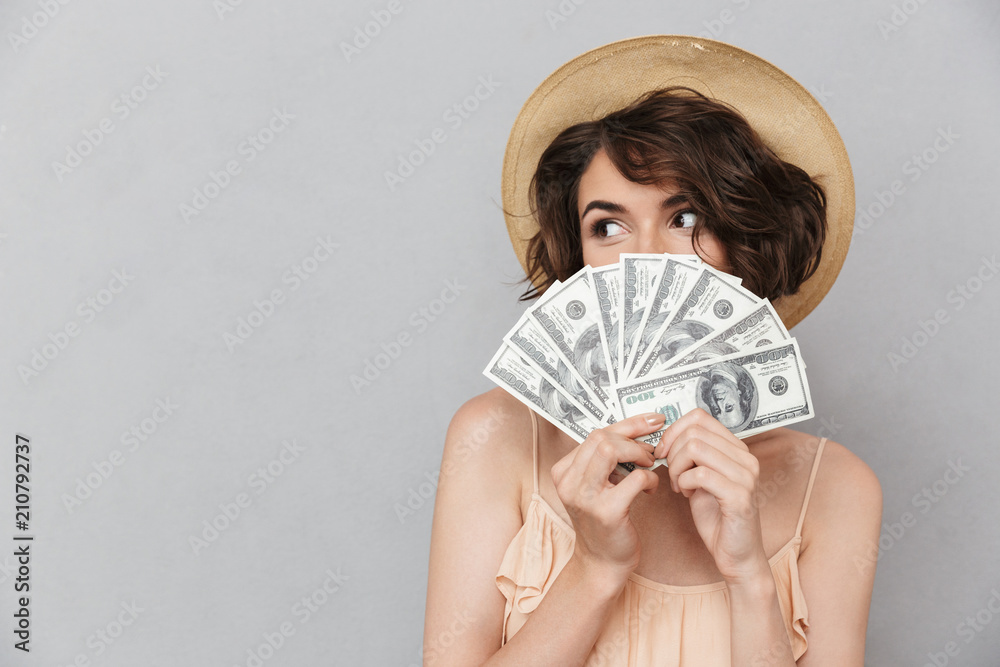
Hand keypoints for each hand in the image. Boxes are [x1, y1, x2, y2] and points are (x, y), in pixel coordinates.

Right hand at [550, 413, 664, 580]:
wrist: (602, 563)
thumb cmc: (605, 521)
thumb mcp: (598, 485)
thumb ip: (608, 460)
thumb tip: (640, 431)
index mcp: (564, 471)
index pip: (595, 433)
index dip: (628, 424)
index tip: (652, 419)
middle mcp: (568, 482)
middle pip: (601, 438)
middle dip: (633, 439)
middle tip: (651, 451)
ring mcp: (584, 497)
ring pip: (610, 451)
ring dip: (638, 454)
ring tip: (650, 465)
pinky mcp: (606, 513)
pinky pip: (634, 479)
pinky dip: (649, 479)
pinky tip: (650, 489)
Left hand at [653, 409, 768, 583]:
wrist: (737, 555)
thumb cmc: (718, 517)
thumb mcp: (701, 477)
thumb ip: (692, 455)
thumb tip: (668, 436)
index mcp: (737, 449)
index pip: (700, 417)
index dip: (673, 430)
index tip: (663, 450)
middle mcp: (746, 458)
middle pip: (694, 431)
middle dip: (672, 451)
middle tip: (670, 473)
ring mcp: (746, 476)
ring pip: (696, 447)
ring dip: (677, 467)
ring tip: (678, 485)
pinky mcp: (740, 496)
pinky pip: (700, 474)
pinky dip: (683, 482)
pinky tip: (685, 494)